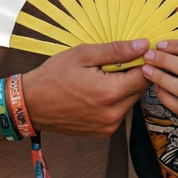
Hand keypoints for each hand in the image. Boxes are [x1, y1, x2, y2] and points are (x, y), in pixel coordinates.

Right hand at [23, 39, 148, 137]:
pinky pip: (119, 112)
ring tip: (105, 74)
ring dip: (125, 87)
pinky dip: (115, 99)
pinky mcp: (103, 132)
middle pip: (139, 90)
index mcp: (110, 93)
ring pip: (130, 101)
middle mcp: (113, 114)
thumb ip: (116, 50)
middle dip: (134, 73)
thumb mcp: (84, 55)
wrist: (32, 104)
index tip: (139, 52)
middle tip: (118, 60)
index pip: (145, 77)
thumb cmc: (55, 76)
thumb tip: (143, 45)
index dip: (145, 62)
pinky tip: (99, 89)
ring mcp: (108, 126)